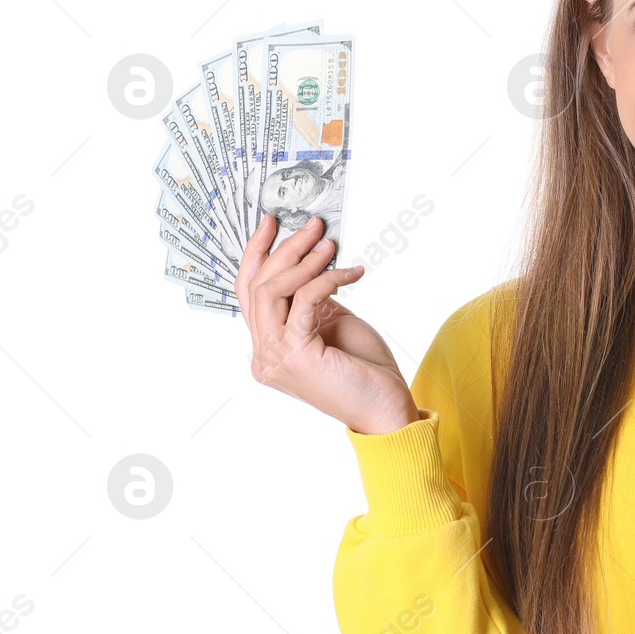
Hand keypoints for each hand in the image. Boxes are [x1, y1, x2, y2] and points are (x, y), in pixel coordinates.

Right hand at [236, 213, 421, 434]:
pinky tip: (352, 273)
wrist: (387, 408)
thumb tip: (309, 263)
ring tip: (329, 244)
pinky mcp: (298, 356)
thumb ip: (312, 300)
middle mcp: (263, 354)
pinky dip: (328, 279)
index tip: (272, 224)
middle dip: (285, 248)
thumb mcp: (333, 323)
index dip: (256, 254)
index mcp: (267, 348)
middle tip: (312, 226)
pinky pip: (304, 301)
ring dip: (303, 260)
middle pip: (257, 286)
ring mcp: (275, 358)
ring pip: (272, 290)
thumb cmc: (364, 370)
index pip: (247, 293)